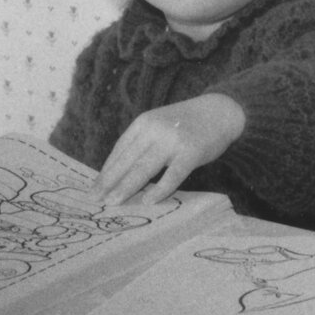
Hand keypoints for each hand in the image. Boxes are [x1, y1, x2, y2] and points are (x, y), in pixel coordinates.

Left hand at [96, 94, 246, 205]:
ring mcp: (173, 141)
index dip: (106, 171)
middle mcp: (155, 129)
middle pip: (127, 160)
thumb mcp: (159, 124)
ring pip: (144, 168)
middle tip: (96, 200)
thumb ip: (142, 143)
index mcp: (144, 122)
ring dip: (127, 188)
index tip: (94, 188)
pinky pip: (172, 175)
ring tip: (113, 202)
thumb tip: (119, 174)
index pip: (119, 150)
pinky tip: (149, 201)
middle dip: (110, 182)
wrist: (220, 111)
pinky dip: (160, 190)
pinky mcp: (191, 152)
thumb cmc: (186, 123)